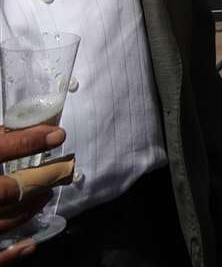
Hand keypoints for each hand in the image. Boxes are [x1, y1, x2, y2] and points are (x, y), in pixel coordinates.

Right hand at [0, 125, 65, 259]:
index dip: (27, 142)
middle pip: (7, 191)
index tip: (58, 134)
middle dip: (37, 181)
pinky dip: (11, 254)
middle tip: (58, 174)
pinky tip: (29, 246)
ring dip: (29, 209)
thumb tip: (34, 125)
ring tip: (44, 197)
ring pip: (4, 221)